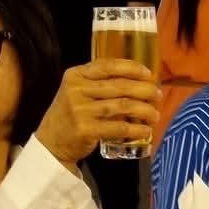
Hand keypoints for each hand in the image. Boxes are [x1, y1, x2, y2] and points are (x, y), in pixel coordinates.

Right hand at [35, 60, 160, 167]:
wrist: (50, 143)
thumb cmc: (70, 114)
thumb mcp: (77, 91)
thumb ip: (98, 82)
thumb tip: (139, 80)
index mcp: (75, 75)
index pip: (108, 65)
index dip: (131, 68)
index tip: (148, 73)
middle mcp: (76, 90)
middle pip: (119, 85)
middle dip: (144, 89)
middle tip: (157, 95)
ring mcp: (80, 110)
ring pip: (122, 105)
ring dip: (144, 110)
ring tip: (155, 114)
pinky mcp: (86, 130)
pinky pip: (119, 127)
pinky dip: (136, 129)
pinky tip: (145, 130)